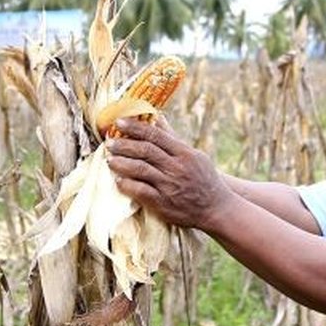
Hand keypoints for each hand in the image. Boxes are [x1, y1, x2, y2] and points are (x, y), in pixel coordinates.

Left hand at [106, 117, 237, 231]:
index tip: (119, 122)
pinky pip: (141, 192)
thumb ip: (172, 138)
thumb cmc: (203, 178)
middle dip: (124, 145)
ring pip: (141, 170)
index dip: (135, 128)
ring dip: (122, 163)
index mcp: (184, 153)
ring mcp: (169, 185)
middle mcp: (176, 168)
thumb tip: (157, 117)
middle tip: (109, 141)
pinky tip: (118, 181)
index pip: (156, 136)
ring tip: (109, 159)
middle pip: (145, 151)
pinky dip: (128, 185)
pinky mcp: (164, 203)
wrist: (216, 208)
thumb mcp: (193, 155)